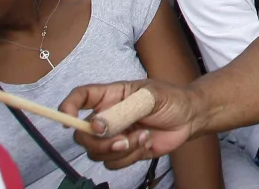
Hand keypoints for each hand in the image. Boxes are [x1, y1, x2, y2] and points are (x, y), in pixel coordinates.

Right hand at [63, 79, 198, 169]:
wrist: (190, 118)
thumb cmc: (172, 99)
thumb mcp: (151, 96)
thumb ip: (124, 109)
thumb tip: (97, 125)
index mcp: (111, 96)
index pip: (81, 97)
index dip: (68, 106)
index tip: (68, 119)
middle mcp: (108, 116)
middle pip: (82, 134)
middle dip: (99, 142)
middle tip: (122, 139)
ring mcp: (115, 135)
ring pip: (96, 152)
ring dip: (120, 150)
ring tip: (143, 136)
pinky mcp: (124, 152)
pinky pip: (113, 163)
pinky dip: (130, 157)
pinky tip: (146, 142)